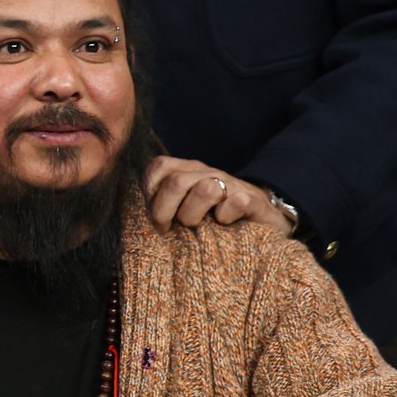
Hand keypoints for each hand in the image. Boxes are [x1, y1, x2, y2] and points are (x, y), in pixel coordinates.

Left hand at [143, 155, 290, 232]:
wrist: (262, 222)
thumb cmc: (212, 218)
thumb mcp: (182, 208)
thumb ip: (160, 204)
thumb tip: (134, 214)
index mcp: (185, 170)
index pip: (158, 167)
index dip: (150, 194)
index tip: (155, 218)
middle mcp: (206, 172)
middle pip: (176, 182)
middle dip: (166, 211)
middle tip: (170, 229)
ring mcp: (230, 183)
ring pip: (204, 188)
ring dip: (195, 214)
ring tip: (199, 226)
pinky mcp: (251, 198)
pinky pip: (233, 202)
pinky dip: (226, 217)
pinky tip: (226, 224)